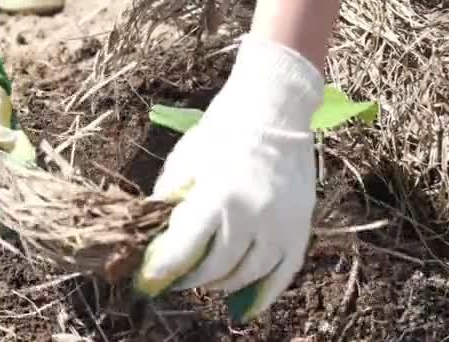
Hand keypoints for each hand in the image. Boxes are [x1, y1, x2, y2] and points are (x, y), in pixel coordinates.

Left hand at [134, 35, 324, 321]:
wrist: (275, 111)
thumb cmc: (222, 133)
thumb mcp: (185, 161)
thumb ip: (169, 203)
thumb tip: (155, 240)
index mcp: (218, 196)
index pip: (184, 250)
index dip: (162, 271)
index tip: (148, 282)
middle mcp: (252, 215)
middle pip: (216, 269)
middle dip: (190, 278)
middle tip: (177, 277)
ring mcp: (281, 224)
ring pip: (248, 276)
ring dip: (222, 284)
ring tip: (208, 280)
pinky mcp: (300, 227)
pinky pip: (283, 274)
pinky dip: (263, 295)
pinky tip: (246, 306)